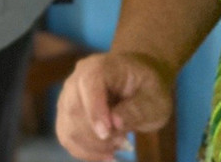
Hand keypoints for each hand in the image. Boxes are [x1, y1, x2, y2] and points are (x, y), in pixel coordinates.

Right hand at [55, 52, 173, 161]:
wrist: (137, 79)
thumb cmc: (147, 87)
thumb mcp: (154, 98)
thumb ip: (136, 109)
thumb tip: (115, 123)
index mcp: (99, 67)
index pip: (88, 84)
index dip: (94, 110)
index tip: (106, 135)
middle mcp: (76, 78)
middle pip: (73, 109)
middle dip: (96, 136)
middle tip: (123, 143)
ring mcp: (68, 96)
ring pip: (67, 127)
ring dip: (91, 146)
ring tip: (116, 147)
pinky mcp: (67, 114)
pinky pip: (66, 136)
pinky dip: (84, 151)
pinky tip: (105, 155)